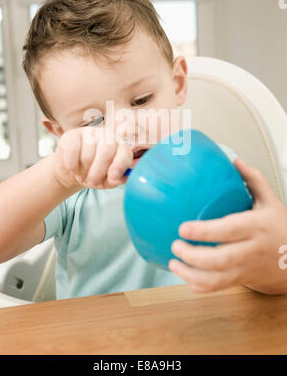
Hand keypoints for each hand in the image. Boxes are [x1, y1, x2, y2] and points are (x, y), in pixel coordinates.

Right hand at [51, 126, 132, 189]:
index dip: (119, 166)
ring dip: (83, 172)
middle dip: (97, 173)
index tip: (112, 177)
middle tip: (91, 182)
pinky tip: (73, 168)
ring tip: (82, 174)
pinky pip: (72, 152)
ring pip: (87, 156)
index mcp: (120, 146)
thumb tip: (119, 178)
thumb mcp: (106, 180)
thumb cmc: (93, 174)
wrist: (71, 171)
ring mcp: (89, 133)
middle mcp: (107, 136)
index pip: (124, 152)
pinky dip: (72, 166)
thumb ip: (115, 179)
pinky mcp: (72, 135)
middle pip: (106, 153)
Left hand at [169, 158, 286, 294]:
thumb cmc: (278, 227)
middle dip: (193, 256)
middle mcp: (250, 250)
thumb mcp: (271, 201)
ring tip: (173, 262)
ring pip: (217, 280)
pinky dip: (198, 286)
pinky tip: (184, 275)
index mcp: (257, 227)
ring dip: (191, 274)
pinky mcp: (240, 280)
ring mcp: (245, 268)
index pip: (230, 230)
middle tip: (174, 245)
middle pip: (220, 259)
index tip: (183, 227)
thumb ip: (254, 180)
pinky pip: (217, 288)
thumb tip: (234, 160)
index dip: (206, 231)